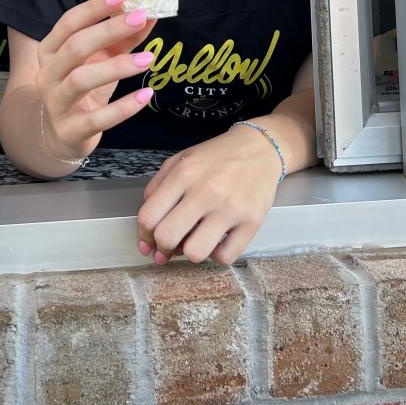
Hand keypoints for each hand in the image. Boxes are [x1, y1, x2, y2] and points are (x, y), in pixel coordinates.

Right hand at [23, 0, 156, 164]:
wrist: (60, 135)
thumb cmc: (82, 87)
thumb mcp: (100, 60)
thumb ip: (122, 38)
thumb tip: (150, 14)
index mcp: (50, 50)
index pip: (69, 22)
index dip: (95, 7)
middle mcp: (48, 74)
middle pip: (75, 47)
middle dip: (108, 30)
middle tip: (140, 17)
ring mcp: (56, 103)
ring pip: (81, 80)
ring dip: (117, 67)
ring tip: (149, 58)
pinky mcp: (70, 130)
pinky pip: (96, 119)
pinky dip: (122, 108)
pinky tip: (145, 96)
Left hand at [137, 124, 284, 266]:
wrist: (260, 147)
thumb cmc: (217, 157)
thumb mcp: (181, 159)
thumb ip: (158, 186)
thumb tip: (147, 225)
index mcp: (184, 174)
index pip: (149, 216)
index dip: (144, 235)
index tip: (149, 241)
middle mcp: (205, 191)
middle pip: (167, 237)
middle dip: (163, 248)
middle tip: (169, 248)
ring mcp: (230, 208)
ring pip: (195, 252)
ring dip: (190, 253)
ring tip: (195, 242)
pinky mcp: (252, 222)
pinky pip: (225, 257)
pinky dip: (217, 255)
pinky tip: (217, 241)